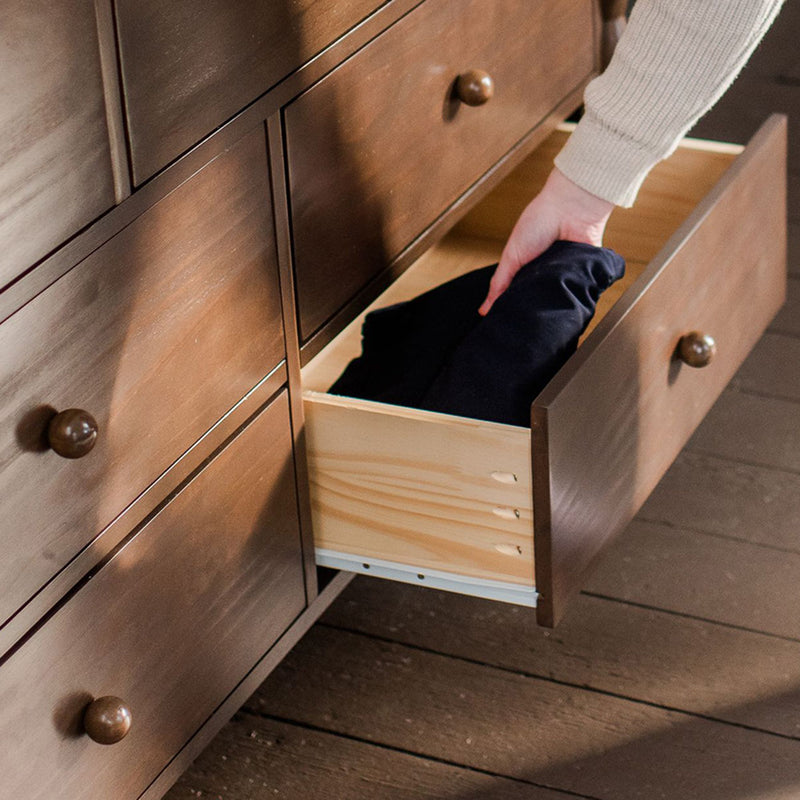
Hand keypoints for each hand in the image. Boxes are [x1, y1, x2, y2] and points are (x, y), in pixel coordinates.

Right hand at [478, 168, 613, 314]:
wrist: (569, 208)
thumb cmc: (539, 221)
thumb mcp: (511, 255)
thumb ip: (499, 282)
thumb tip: (485, 309)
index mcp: (525, 270)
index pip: (516, 297)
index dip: (511, 309)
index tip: (504, 323)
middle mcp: (544, 275)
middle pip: (535, 301)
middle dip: (530, 308)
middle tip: (523, 318)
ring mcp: (562, 275)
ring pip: (554, 299)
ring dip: (548, 300)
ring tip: (542, 304)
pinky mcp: (581, 275)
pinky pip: (575, 291)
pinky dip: (568, 292)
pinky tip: (562, 294)